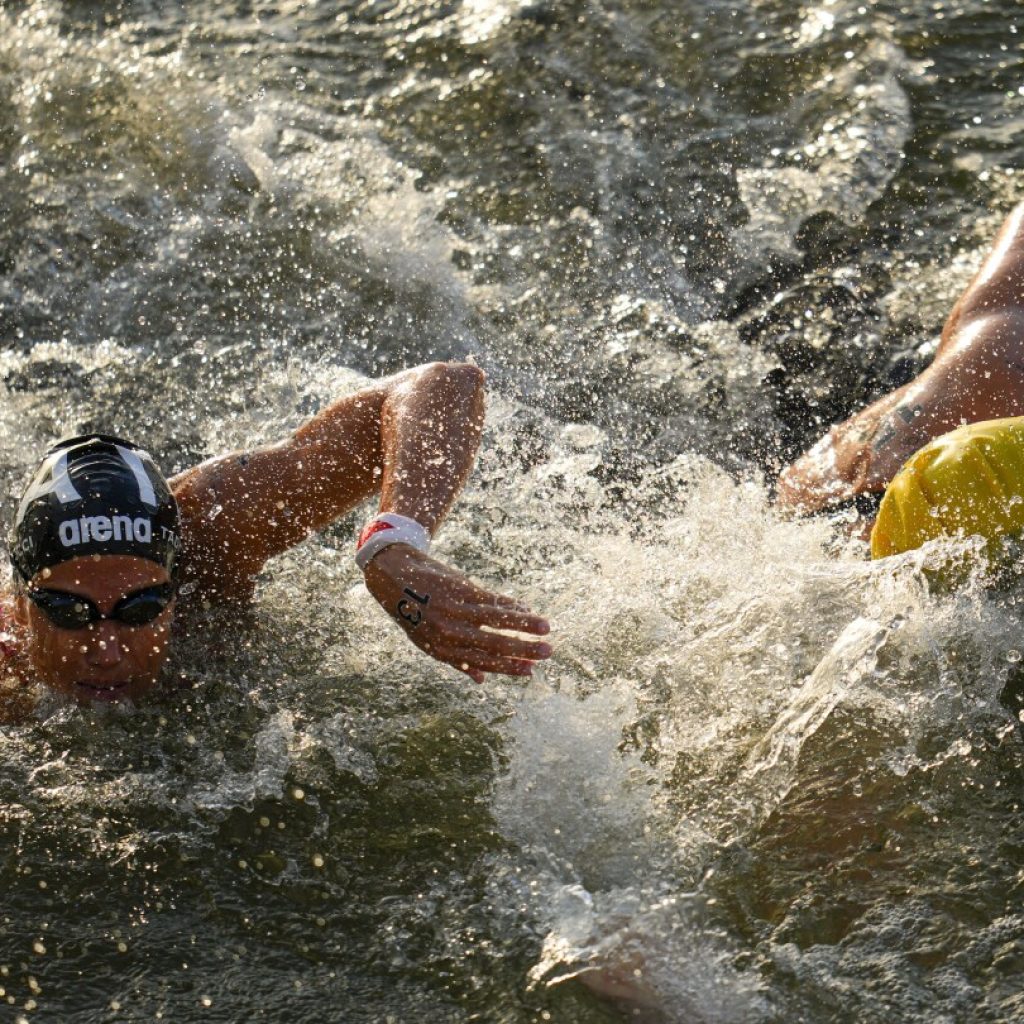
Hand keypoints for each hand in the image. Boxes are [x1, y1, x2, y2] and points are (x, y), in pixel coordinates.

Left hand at [361, 544, 551, 682]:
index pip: (482, 662)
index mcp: (441, 650)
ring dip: (524, 624)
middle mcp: (448, 633)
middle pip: (493, 644)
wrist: (393, 576)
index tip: (531, 670)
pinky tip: (525, 609)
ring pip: (497, 620)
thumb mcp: (427, 641)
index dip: (509, 668)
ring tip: (545, 628)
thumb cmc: (413, 612)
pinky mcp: (458, 589)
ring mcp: (454, 610)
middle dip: (523, 649)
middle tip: (548, 652)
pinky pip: (490, 600)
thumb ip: (455, 660)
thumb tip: (481, 681)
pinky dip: (510, 605)